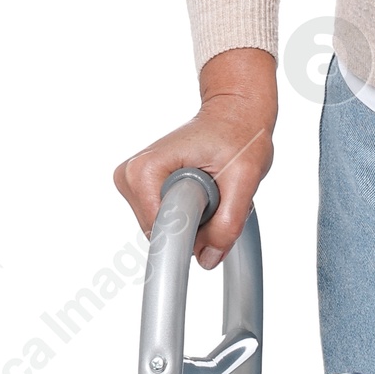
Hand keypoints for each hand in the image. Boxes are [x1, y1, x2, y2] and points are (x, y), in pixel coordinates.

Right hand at [114, 47, 277, 269]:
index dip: (194, 232)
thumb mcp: (244, 178)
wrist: (235, 114)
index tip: (215, 212)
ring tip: (214, 188)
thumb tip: (206, 260)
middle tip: (219, 191)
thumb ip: (227, 224)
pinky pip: (170, 224)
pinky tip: (205, 192)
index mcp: (145, 170)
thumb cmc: (238, 134)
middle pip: (163, 234)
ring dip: (198, 220)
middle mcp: (130, 177)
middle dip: (199, 224)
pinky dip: (194, 216)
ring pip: (168, 232)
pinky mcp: (145, 193)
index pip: (160, 231)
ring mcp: (134, 186)